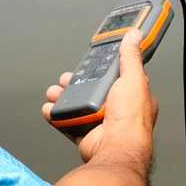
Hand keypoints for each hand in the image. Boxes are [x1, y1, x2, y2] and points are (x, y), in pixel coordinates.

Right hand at [42, 29, 157, 166]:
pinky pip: (67, 123)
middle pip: (91, 91)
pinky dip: (56, 116)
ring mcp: (100, 124)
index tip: (90, 63)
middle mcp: (116, 110)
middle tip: (65, 78)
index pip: (115, 77)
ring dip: (62, 98)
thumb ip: (131, 57)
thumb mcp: (133, 78)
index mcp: (132, 96)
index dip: (101, 70)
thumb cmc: (131, 119)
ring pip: (76, 106)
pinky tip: (50, 109)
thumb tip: (134, 36)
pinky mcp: (85, 136)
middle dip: (74, 83)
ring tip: (54, 92)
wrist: (115, 149)